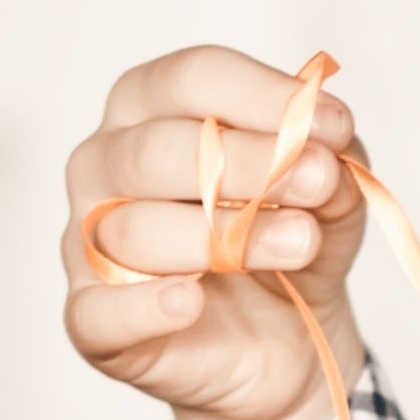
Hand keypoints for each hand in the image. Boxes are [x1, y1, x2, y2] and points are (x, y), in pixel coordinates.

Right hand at [59, 47, 370, 419]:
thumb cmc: (288, 244)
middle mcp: (105, 164)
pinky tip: (190, 303)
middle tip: (319, 180)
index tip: (330, 125)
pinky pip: (100, 312)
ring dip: (229, 236)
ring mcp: (88, 242)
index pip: (191, 78)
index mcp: (152, 108)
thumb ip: (331, 167)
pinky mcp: (91, 318)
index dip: (263, 96)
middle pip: (156, 148)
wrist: (287, 341)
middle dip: (248, 162)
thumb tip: (325, 156)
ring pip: (135, 229)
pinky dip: (146, 307)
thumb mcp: (330, 197)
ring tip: (301, 243)